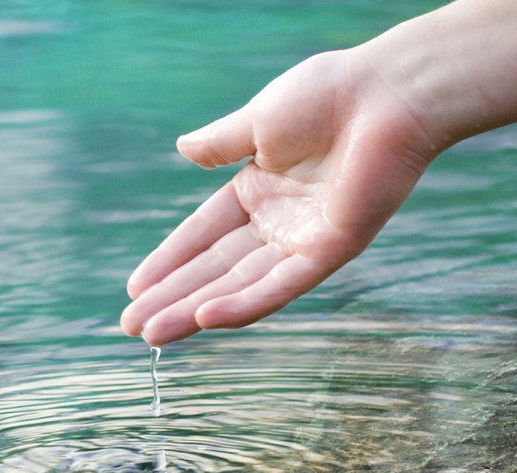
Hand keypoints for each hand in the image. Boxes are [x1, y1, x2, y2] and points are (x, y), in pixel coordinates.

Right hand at [121, 49, 439, 345]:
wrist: (384, 94)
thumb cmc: (328, 95)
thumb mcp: (257, 121)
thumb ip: (220, 143)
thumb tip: (182, 149)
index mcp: (260, 188)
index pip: (203, 234)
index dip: (169, 260)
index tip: (135, 287)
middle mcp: (279, 221)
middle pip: (215, 267)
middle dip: (173, 296)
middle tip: (132, 326)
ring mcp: (304, 239)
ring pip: (240, 284)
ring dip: (196, 309)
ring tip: (154, 333)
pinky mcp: (330, 250)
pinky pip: (281, 284)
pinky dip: (244, 303)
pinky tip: (206, 318)